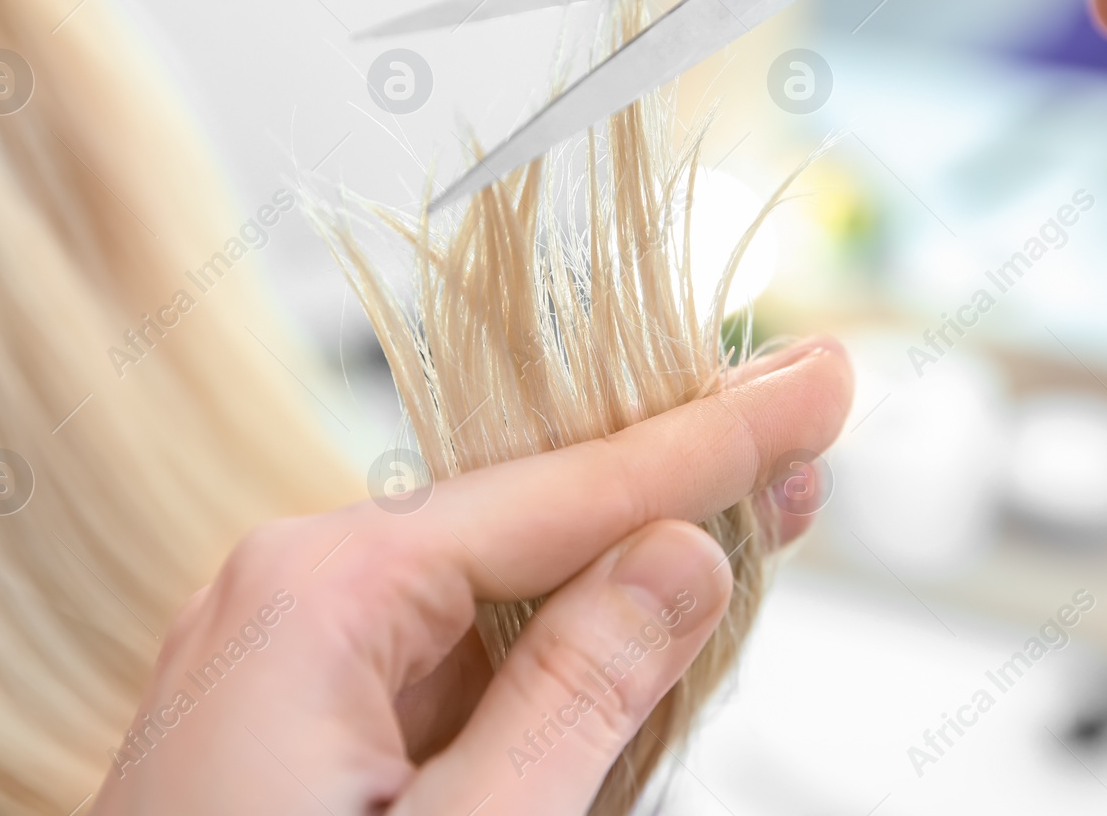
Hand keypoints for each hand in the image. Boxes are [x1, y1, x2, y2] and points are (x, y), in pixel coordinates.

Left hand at [90, 337, 851, 814]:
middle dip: (676, 486)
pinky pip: (453, 663)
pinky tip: (634, 635)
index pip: (561, 491)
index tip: (817, 378)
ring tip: (750, 527)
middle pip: (530, 516)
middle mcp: (292, 597)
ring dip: (624, 578)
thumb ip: (576, 695)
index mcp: (317, 595)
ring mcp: (288, 662)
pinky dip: (553, 658)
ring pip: (498, 592)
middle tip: (805, 442)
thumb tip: (681, 554)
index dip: (712, 438)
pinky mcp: (298, 728)